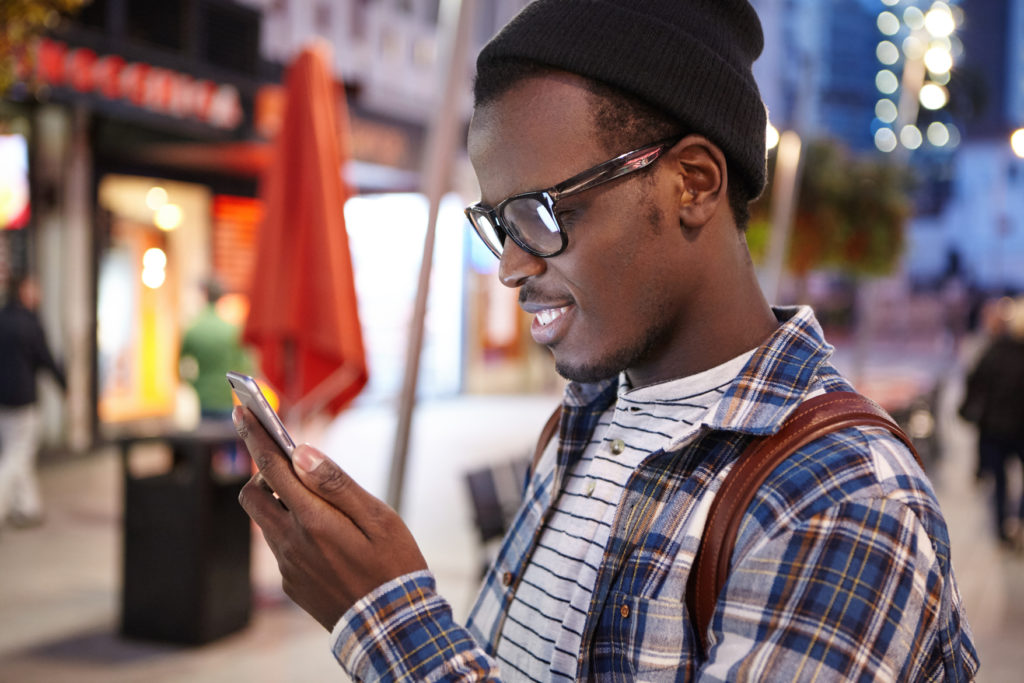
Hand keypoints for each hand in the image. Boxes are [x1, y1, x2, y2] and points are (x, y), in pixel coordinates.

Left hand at [235, 406, 427, 629]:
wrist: (393, 628)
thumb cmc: (394, 567)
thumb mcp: (378, 518)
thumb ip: (337, 484)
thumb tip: (302, 452)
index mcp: (313, 520)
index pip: (271, 467)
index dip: (255, 434)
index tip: (242, 408)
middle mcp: (291, 542)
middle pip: (252, 494)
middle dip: (261, 471)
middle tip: (287, 462)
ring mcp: (288, 565)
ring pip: (266, 520)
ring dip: (279, 501)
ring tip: (316, 501)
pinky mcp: (291, 583)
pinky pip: (281, 545)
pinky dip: (293, 529)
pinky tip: (327, 538)